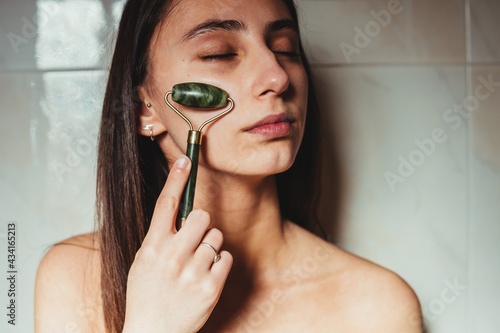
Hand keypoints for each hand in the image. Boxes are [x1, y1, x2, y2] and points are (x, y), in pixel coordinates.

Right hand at [122, 156, 232, 332]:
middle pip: (201, 215)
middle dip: (200, 223)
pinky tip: (206, 276)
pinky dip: (219, 263)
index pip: (164, 205)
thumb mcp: (142, 262)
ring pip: (216, 235)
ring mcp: (192, 273)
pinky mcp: (211, 287)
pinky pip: (225, 256)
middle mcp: (171, 257)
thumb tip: (179, 211)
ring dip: (210, 245)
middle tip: (194, 238)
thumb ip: (159, 238)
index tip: (186, 161)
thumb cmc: (147, 295)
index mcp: (151, 248)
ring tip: (196, 264)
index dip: (176, 180)